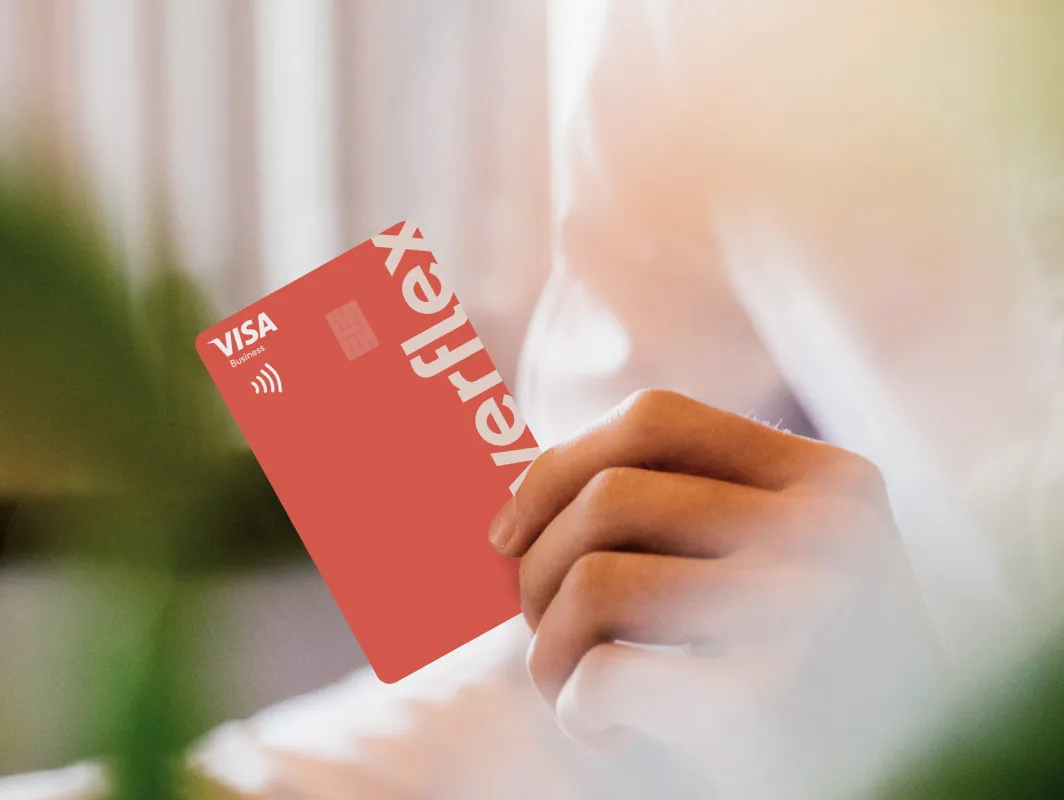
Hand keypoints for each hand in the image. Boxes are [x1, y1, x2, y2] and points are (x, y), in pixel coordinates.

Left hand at [489, 390, 942, 795]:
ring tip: (571, 689)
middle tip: (541, 633)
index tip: (505, 534)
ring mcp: (811, 608)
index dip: (556, 466)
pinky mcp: (775, 701)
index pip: (654, 419)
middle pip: (610, 497)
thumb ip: (675, 517)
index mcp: (829, 478)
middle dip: (536, 572)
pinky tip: (602, 732)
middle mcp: (831, 528)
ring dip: (549, 649)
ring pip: (595, 580)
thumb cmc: (805, 674)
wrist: (903, 776)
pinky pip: (610, 672)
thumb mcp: (771, 568)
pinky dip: (577, 705)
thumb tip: (506, 511)